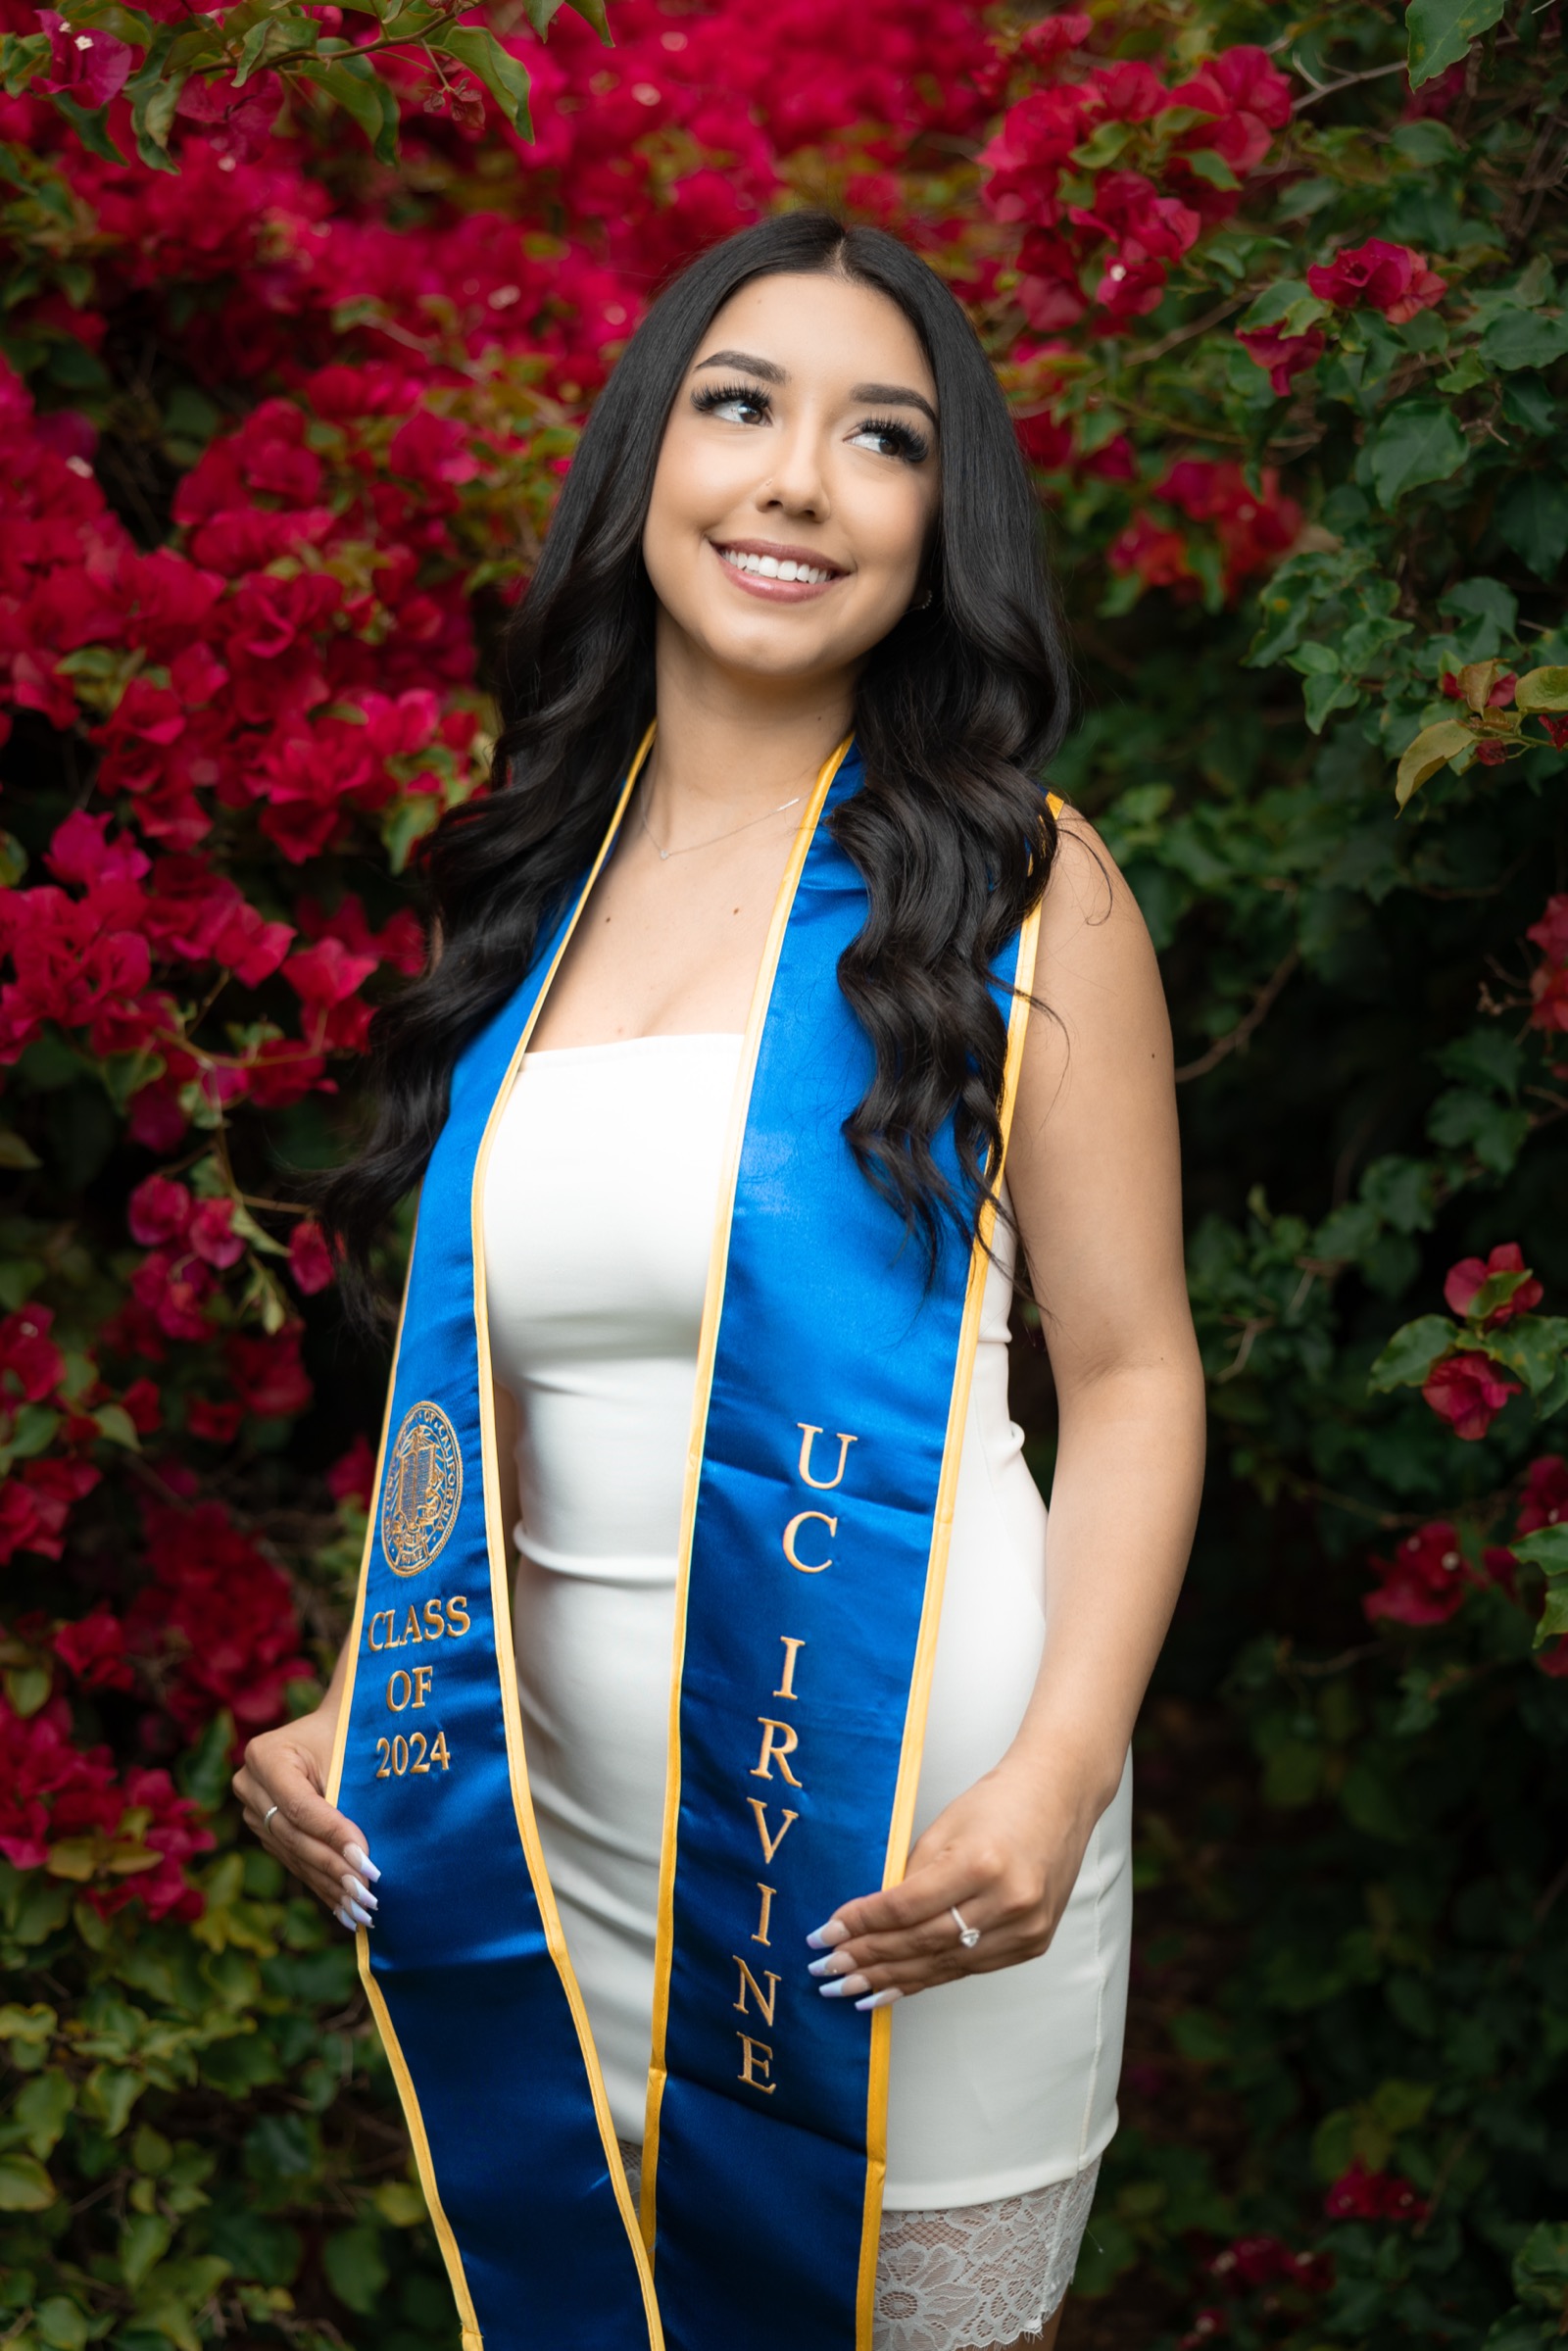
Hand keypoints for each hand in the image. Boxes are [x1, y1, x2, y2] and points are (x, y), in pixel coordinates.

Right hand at [232, 1708, 378, 1932]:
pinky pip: (294, 1861)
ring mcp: (253, 1811)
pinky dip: (322, 1884)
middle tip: (367, 1894)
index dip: (333, 1835)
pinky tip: (345, 1908)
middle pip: (294, 1835)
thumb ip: (349, 1798)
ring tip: (361, 1909)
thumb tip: (366, 1857)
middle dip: (334, 1867)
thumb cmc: (347, 1734)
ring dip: (329, 1884)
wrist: (333, 1727)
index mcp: (264, 1755)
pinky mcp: (265, 1831)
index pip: (301, 1806)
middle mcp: (249, 1785)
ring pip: (294, 1855)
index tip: (366, 1860)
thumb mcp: (346, 1756)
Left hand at [803, 1747, 1103, 2010]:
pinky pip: (969, 1968)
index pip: (906, 1906)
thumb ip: (910, 1878)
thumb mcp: (944, 1828)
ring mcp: (1026, 1928)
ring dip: (892, 1979)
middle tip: (826, 1970)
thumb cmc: (998, 1802)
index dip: (862, 1924)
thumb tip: (868, 1922)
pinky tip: (895, 1987)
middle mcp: (1007, 1901)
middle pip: (922, 1942)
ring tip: (850, 1988)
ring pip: (944, 1964)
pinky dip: (929, 1978)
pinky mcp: (1033, 1943)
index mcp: (981, 1863)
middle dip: (868, 1958)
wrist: (1060, 1798)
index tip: (825, 1934)